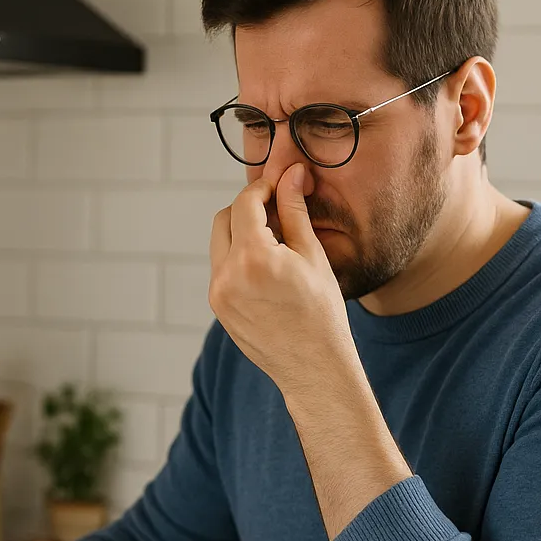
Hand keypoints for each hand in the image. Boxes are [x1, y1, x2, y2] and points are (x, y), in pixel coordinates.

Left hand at [210, 163, 353, 391]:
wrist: (314, 368)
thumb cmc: (322, 313)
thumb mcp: (312, 255)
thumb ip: (295, 210)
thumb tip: (291, 172)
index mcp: (253, 258)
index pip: (245, 203)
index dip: (263, 188)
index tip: (280, 187)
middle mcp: (226, 275)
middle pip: (224, 219)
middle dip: (247, 210)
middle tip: (277, 214)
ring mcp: (218, 294)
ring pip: (220, 244)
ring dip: (241, 234)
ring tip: (276, 245)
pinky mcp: (218, 308)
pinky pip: (222, 270)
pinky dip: (239, 259)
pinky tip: (268, 271)